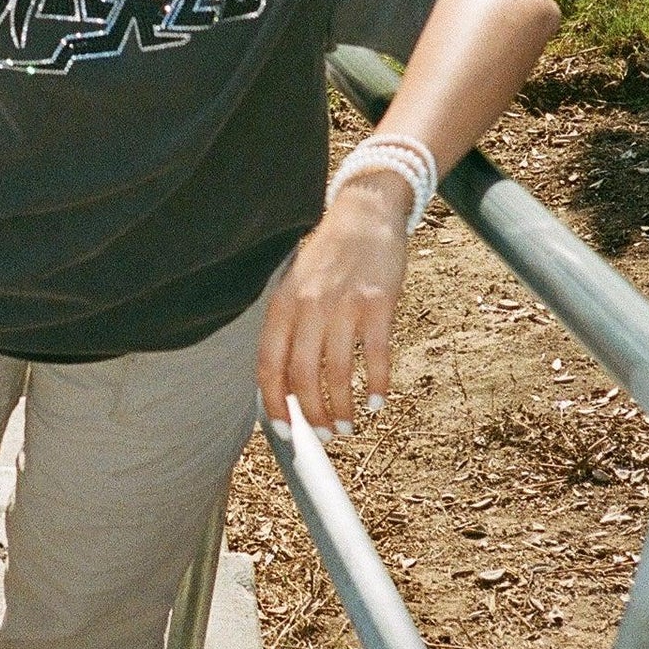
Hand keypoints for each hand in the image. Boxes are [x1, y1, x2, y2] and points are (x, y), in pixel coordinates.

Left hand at [257, 175, 409, 435]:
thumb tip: (285, 386)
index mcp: (282, 305)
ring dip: (343, 408)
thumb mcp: (296, 286)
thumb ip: (288, 329)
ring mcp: (344, 304)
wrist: (366, 213)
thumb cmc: (329, 257)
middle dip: (313, 414)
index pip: (269, 366)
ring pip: (337, 373)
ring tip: (349, 426)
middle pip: (303, 376)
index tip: (286, 432)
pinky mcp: (379, 303)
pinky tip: (378, 402)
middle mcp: (309, 306)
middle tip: (327, 435)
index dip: (274, 405)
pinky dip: (377, 386)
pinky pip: (376, 356)